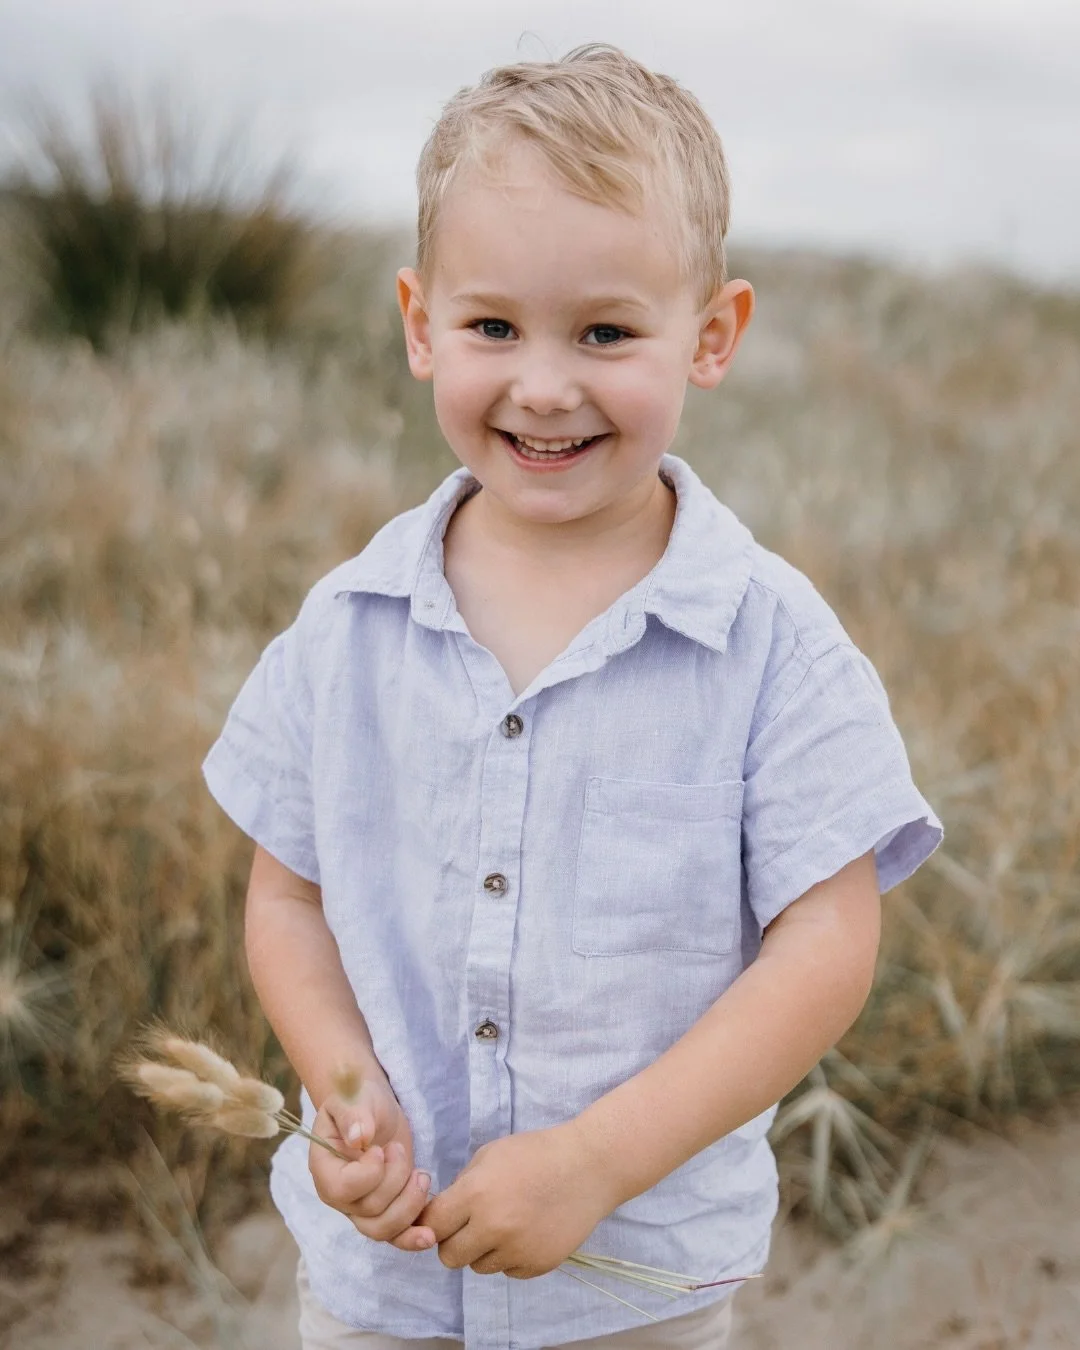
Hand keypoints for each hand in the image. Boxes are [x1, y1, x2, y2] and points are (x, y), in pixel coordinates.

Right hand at [309, 1066, 434, 1251]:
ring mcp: (362, 1208)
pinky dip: (413, 1237)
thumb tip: (359, 1139)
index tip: (382, 1148)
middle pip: (368, 1211)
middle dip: (395, 1181)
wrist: (373, 1108)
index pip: (343, 1189)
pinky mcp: (386, 1210)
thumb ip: (354, 1115)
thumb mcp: (354, 1097)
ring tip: (422, 1174)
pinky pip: (396, 1236)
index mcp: (324, 1169)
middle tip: (400, 1150)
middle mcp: (340, 1196)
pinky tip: (430, 1233)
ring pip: (383, 1229)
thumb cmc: (359, 1099)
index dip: (369, 1174)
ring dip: (409, 1205)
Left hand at [416, 1122, 614, 1278]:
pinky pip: (508, 1270)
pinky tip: (528, 1230)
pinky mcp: (537, 1266)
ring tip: (507, 1223)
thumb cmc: (536, 1153)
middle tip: (471, 1226)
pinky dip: (511, 1256)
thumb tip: (442, 1213)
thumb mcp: (490, 1155)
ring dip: (484, 1250)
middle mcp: (493, 1228)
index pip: (432, 1226)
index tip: (440, 1219)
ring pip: (479, 1267)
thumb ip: (463, 1185)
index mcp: (476, 1194)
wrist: (588, 1167)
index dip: (432, 1222)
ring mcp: (517, 1251)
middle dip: (454, 1241)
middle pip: (449, 1257)